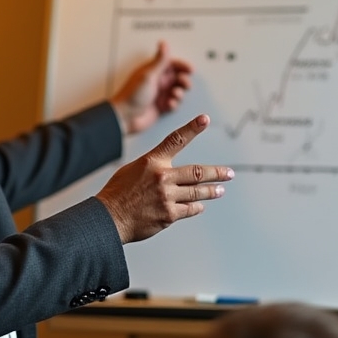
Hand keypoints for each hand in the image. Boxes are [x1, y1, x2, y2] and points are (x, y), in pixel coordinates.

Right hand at [96, 114, 233, 244]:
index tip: (205, 119)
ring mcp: (167, 196)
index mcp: (152, 161)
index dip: (192, 128)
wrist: (108, 218)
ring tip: (220, 190)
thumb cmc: (117, 193)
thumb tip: (171, 171)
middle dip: (217, 172)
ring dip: (211, 191)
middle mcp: (162, 177)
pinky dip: (196, 207)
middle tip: (229, 173)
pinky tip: (200, 205)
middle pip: (197, 172)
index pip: (176, 139)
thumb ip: (153, 167)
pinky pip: (189, 209)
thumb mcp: (132, 170)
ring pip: (197, 192)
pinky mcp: (169, 214)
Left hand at [110, 41, 193, 135]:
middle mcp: (158, 82)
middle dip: (184, 81)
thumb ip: (160, 60)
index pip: (172, 64)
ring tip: (174, 95)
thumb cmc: (132, 95)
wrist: (125, 117)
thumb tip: (164, 44)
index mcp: (154, 71)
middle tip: (183, 84)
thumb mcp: (148, 75)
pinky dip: (174, 104)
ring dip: (180, 93)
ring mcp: (160, 94)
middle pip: (178, 78)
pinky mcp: (161, 106)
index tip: (190, 69)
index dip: (183, 65)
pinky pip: (174, 103)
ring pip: (178, 91)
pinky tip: (169, 104)